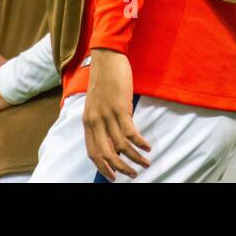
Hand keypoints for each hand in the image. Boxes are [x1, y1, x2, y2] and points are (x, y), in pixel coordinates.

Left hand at [83, 48, 151, 180]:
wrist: (106, 59)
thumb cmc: (104, 79)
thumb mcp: (96, 104)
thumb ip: (101, 121)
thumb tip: (112, 138)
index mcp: (88, 122)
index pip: (93, 152)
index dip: (103, 167)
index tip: (113, 176)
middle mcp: (95, 122)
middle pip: (106, 153)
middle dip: (120, 168)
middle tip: (132, 174)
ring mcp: (107, 115)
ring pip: (121, 146)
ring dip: (134, 158)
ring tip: (145, 163)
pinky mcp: (120, 108)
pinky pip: (130, 132)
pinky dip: (140, 143)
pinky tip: (147, 147)